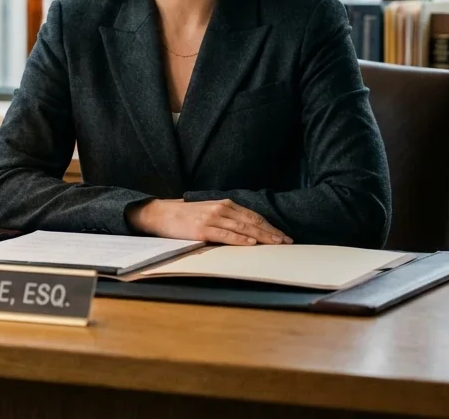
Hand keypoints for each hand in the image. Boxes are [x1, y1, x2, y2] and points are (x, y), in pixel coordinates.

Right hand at [127, 199, 292, 244]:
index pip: (253, 216)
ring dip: (261, 237)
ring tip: (276, 243)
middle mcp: (221, 208)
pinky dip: (240, 239)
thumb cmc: (185, 216)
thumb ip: (226, 217)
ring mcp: (212, 218)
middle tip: (286, 241)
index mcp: (224, 204)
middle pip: (252, 222)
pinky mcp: (203, 230)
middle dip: (271, 232)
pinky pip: (226, 235)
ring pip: (243, 228)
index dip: (269, 226)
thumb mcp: (209, 211)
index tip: (282, 235)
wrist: (161, 214)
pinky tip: (251, 243)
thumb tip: (246, 230)